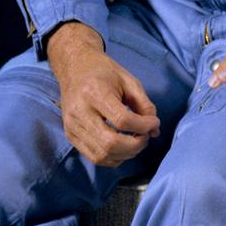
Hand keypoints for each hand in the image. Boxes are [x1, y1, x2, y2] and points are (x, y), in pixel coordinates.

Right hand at [46, 23, 160, 166]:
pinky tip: (123, 147)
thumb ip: (144, 104)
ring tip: (136, 141)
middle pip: (110, 143)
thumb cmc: (104, 72)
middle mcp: (79, 112)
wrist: (74, 68)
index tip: (154, 123)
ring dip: (126, 154)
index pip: (122, 120)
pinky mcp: (70, 136)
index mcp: (93, 92)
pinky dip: (114, 158)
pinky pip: (95, 158)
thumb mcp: (128, 81)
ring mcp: (72, 127)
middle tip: (146, 136)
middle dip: (135, 145)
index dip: (143, 126)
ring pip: (102, 155)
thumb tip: (155, 131)